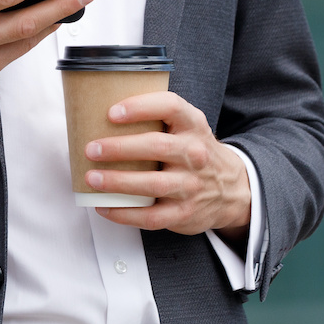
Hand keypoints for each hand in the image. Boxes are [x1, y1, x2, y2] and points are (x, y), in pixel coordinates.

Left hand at [85, 91, 251, 244]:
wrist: (231, 189)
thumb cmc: (195, 152)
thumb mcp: (188, 127)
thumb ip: (157, 118)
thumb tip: (100, 112)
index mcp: (192, 125)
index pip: (170, 106)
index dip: (140, 107)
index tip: (112, 112)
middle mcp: (195, 153)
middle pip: (157, 147)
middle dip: (119, 148)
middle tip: (92, 149)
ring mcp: (191, 185)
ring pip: (152, 184)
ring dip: (118, 182)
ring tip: (92, 178)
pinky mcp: (184, 213)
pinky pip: (151, 217)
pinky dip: (124, 213)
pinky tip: (104, 207)